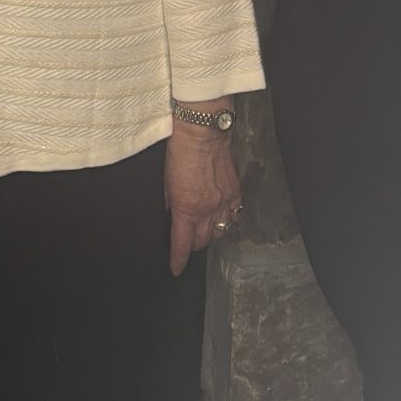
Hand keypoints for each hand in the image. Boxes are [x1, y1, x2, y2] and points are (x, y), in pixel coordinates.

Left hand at [165, 126, 241, 274]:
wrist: (202, 131)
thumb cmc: (179, 151)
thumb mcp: (165, 180)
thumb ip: (171, 202)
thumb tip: (173, 215)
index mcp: (187, 207)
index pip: (182, 243)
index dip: (178, 259)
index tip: (175, 269)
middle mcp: (208, 209)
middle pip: (202, 241)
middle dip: (193, 245)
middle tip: (186, 242)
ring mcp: (224, 202)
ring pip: (220, 232)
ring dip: (210, 235)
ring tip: (203, 230)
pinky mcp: (235, 192)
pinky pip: (233, 216)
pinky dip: (226, 220)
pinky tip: (220, 217)